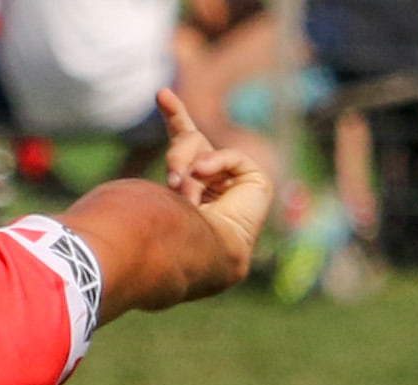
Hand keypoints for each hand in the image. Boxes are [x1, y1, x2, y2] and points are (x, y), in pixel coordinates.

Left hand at [158, 88, 273, 273]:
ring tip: (181, 191)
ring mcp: (232, 180)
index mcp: (189, 184)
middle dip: (177, 154)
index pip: (184, 142)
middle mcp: (210, 180)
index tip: (162, 94)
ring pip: (205, 151)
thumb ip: (178, 166)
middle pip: (189, 142)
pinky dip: (214, 165)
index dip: (176, 117)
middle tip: (171, 179)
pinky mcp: (255, 182)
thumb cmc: (176, 235)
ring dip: (188, 168)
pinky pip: (231, 158)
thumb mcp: (167, 192)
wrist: (201, 257)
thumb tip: (184, 151)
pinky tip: (201, 177)